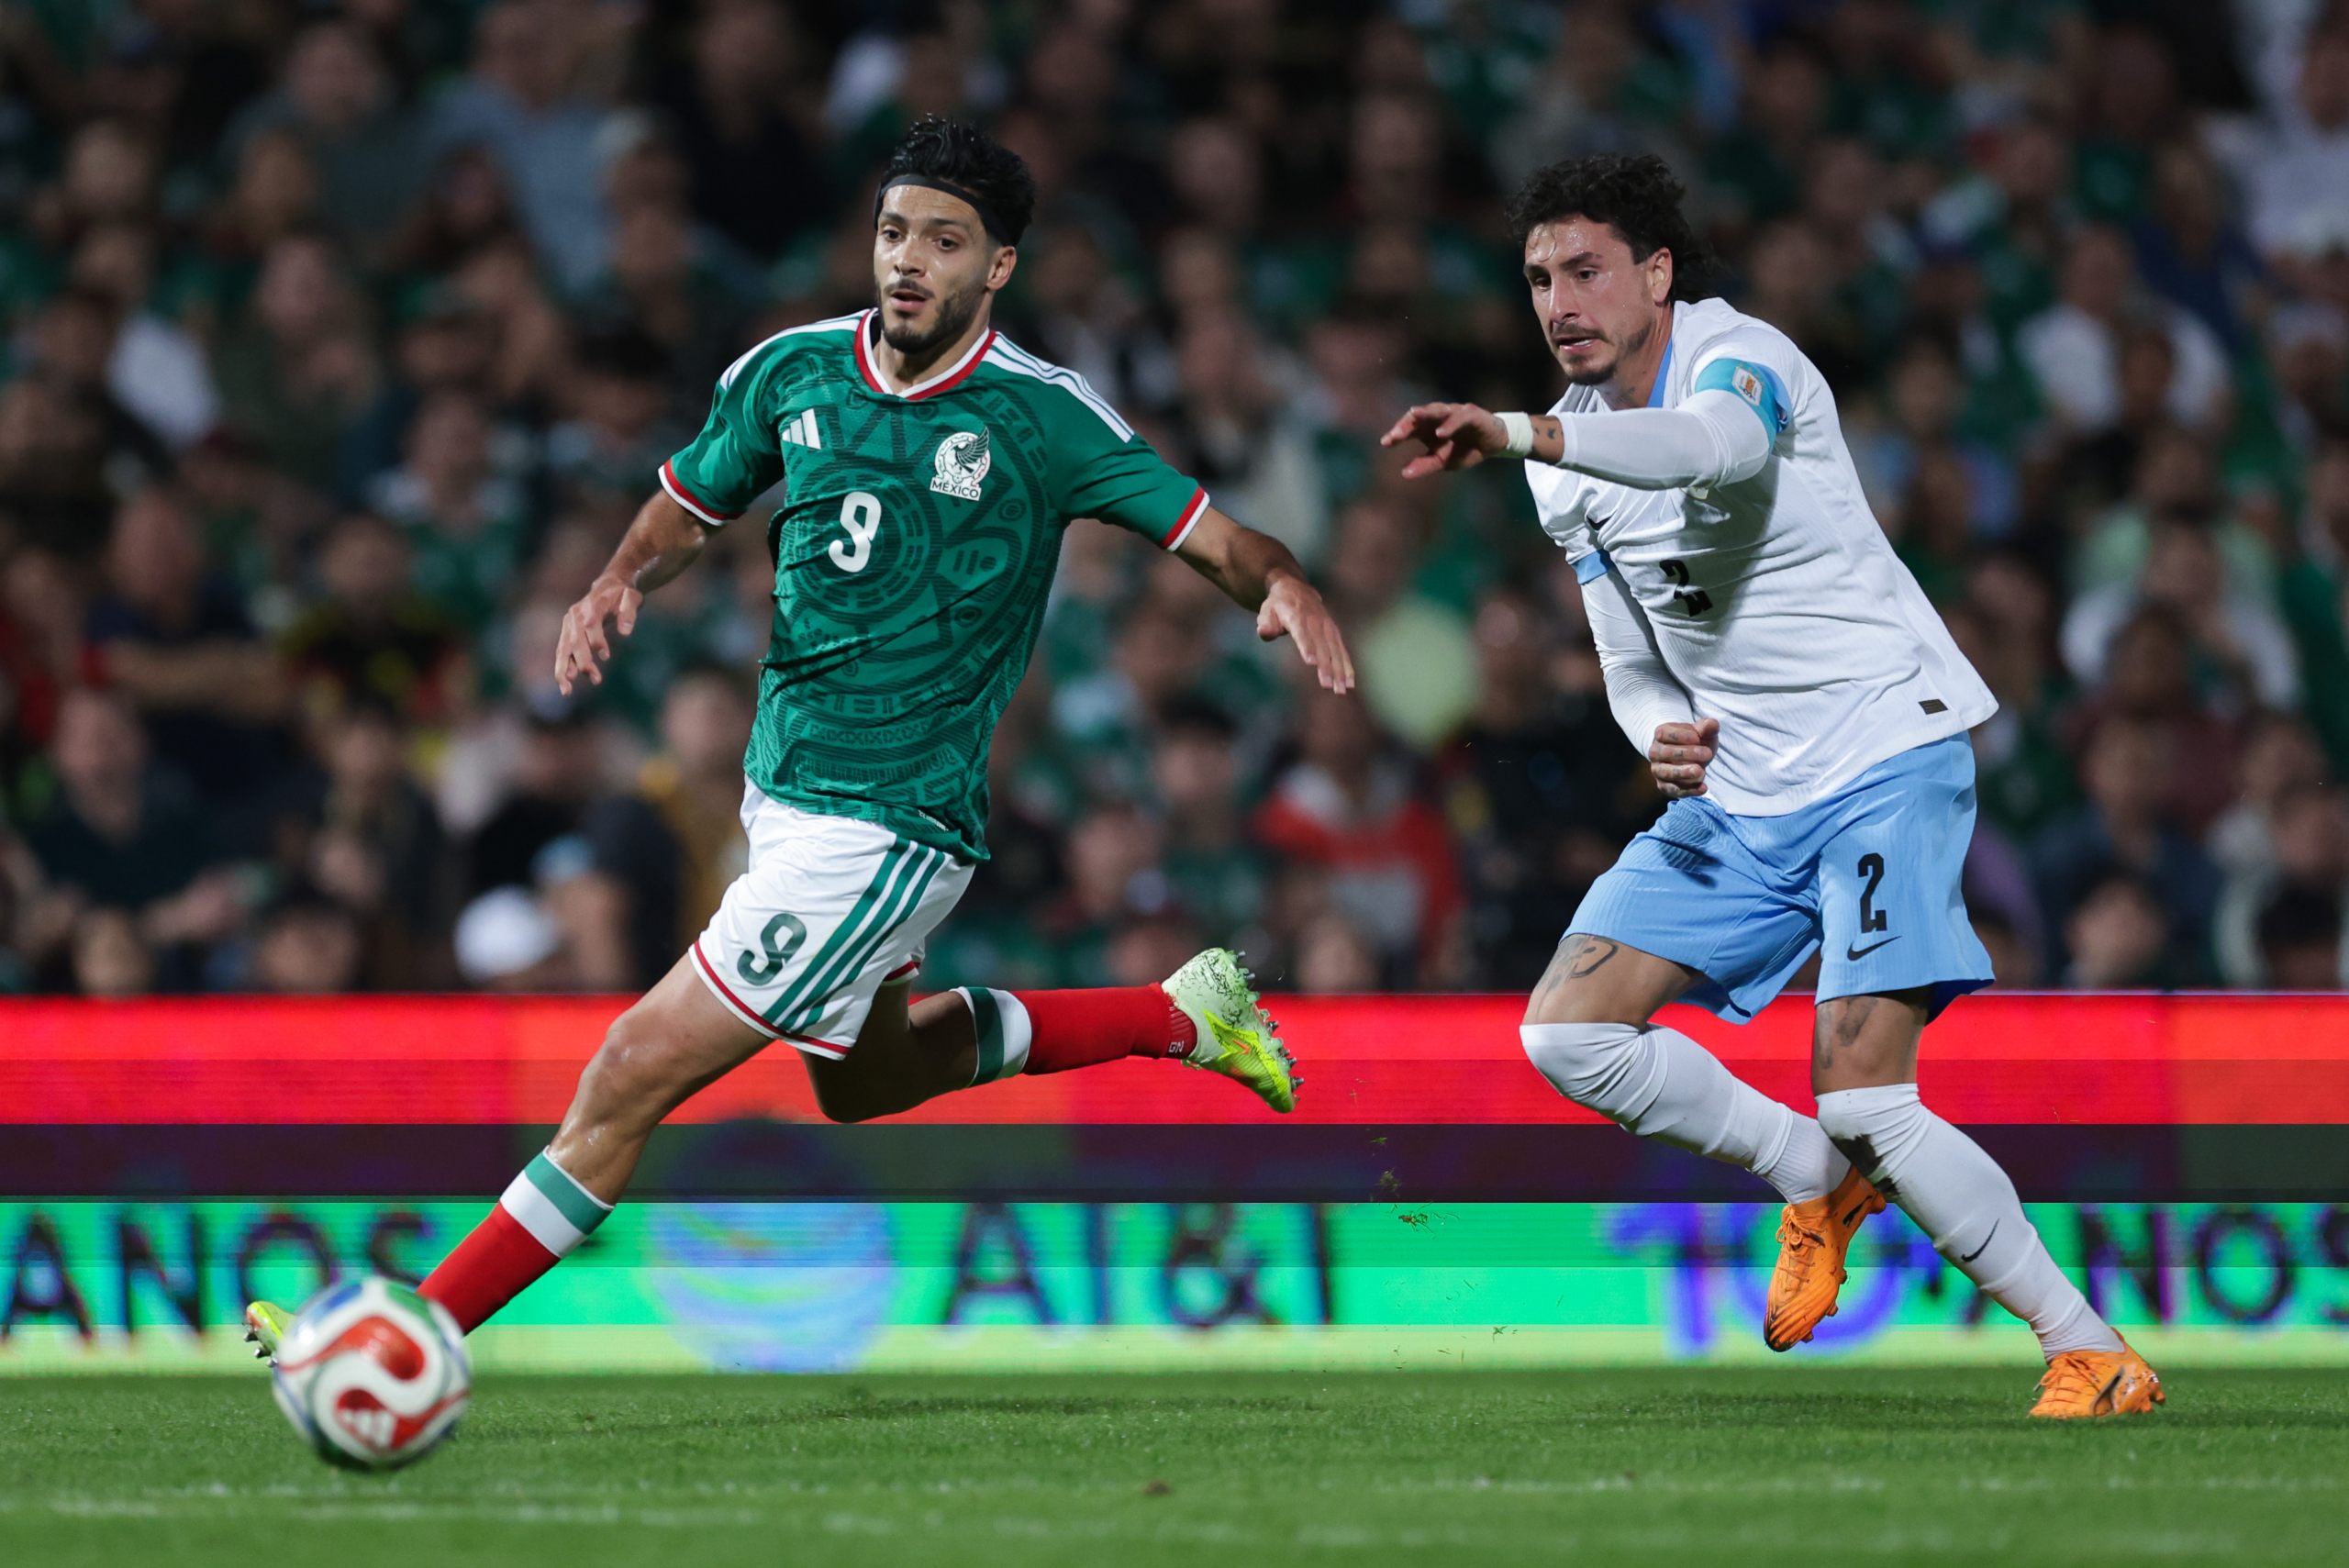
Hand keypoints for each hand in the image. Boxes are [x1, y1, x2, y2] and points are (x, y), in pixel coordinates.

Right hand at [556, 573, 642, 694]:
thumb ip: (629, 613)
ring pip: (564, 649)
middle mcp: (576, 615)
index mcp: (591, 605)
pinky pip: (562, 652)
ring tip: (567, 691)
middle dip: (583, 661)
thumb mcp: (631, 598)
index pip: (591, 624)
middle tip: (596, 679)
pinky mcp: (567, 632)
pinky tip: (565, 685)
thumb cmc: (622, 594)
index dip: (597, 640)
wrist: (607, 586)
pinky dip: (563, 667)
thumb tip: (626, 632)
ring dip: (565, 670)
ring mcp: (569, 624)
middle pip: (575, 640)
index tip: (606, 656)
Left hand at [1256, 570, 1356, 691]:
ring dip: (1340, 670)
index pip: (1302, 632)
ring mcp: (1327, 626)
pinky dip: (1347, 665)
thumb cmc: (1277, 606)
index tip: (1311, 662)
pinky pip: (1342, 650)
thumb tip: (1264, 632)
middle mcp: (1315, 620)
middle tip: (1327, 686)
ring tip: (1342, 689)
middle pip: (1322, 646)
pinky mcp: (1334, 632)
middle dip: (1326, 666)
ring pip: (1335, 650)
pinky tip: (1350, 682)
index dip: (1307, 646)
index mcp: (1296, 616)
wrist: (1295, 589)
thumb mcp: (1266, 611)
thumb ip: (1265, 624)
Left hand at [1380, 401, 1507, 478]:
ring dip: (1425, 414)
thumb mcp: (1444, 461)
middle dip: (1406, 424)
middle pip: (1418, 417)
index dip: (1396, 434)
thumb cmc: (1465, 450)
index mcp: (1427, 428)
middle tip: (1394, 435)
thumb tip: (1404, 473)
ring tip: (1413, 417)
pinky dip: (1450, 424)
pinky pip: (1459, 417)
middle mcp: (1438, 417)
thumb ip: (1425, 465)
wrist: (1494, 444)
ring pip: (1436, 410)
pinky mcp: (1471, 413)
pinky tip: (1441, 432)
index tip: (1385, 442)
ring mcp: (1453, 412)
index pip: (1408, 428)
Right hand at [1649, 717, 1718, 798]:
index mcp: (1661, 734)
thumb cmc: (1695, 742)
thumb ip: (1707, 728)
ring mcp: (1658, 770)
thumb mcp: (1702, 733)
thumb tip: (1712, 724)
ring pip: (1667, 773)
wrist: (1690, 758)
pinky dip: (1688, 790)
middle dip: (1687, 754)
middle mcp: (1655, 752)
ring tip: (1701, 772)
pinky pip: (1673, 789)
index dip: (1681, 736)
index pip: (1665, 734)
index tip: (1698, 738)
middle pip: (1666, 753)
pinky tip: (1703, 788)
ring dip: (1684, 773)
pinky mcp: (1665, 786)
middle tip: (1707, 754)